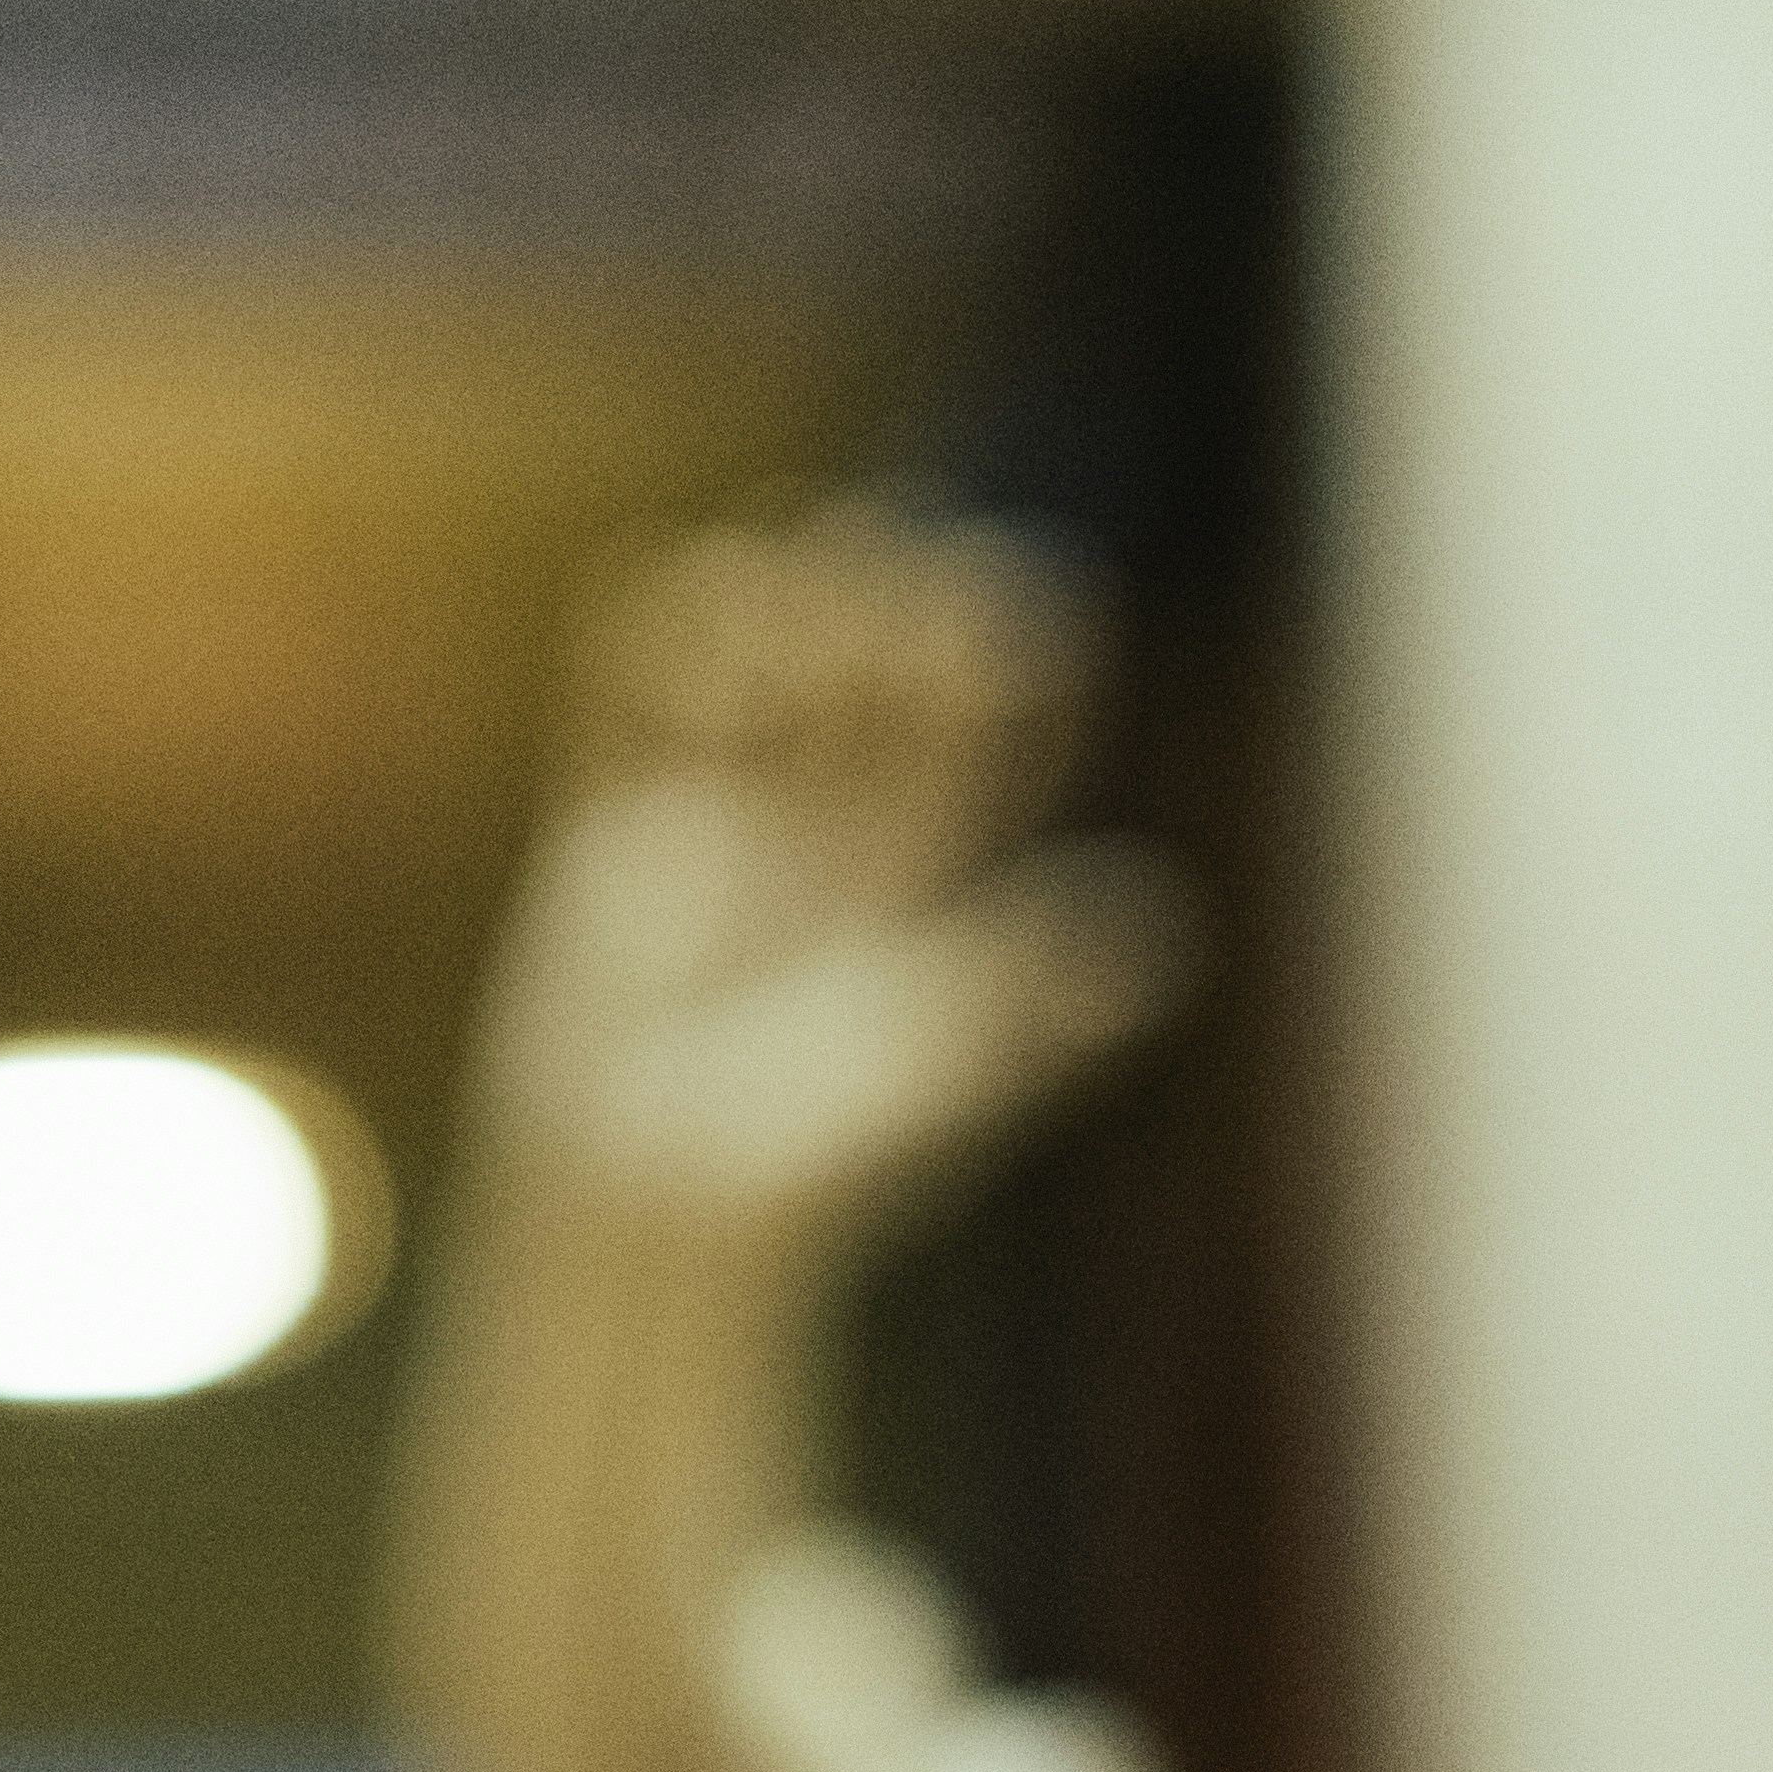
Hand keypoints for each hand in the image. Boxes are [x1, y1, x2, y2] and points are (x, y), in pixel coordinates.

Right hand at [487, 507, 1193, 1242]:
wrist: (648, 1216)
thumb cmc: (806, 1175)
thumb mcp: (934, 1075)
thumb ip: (1034, 998)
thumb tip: (1160, 928)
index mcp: (917, 896)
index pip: (980, 758)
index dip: (1004, 684)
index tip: (1025, 619)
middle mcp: (822, 848)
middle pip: (871, 701)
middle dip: (888, 626)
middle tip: (908, 555)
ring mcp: (715, 837)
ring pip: (756, 690)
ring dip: (776, 618)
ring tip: (795, 557)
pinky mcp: (612, 843)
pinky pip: (626, 721)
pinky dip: (644, 647)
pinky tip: (670, 582)